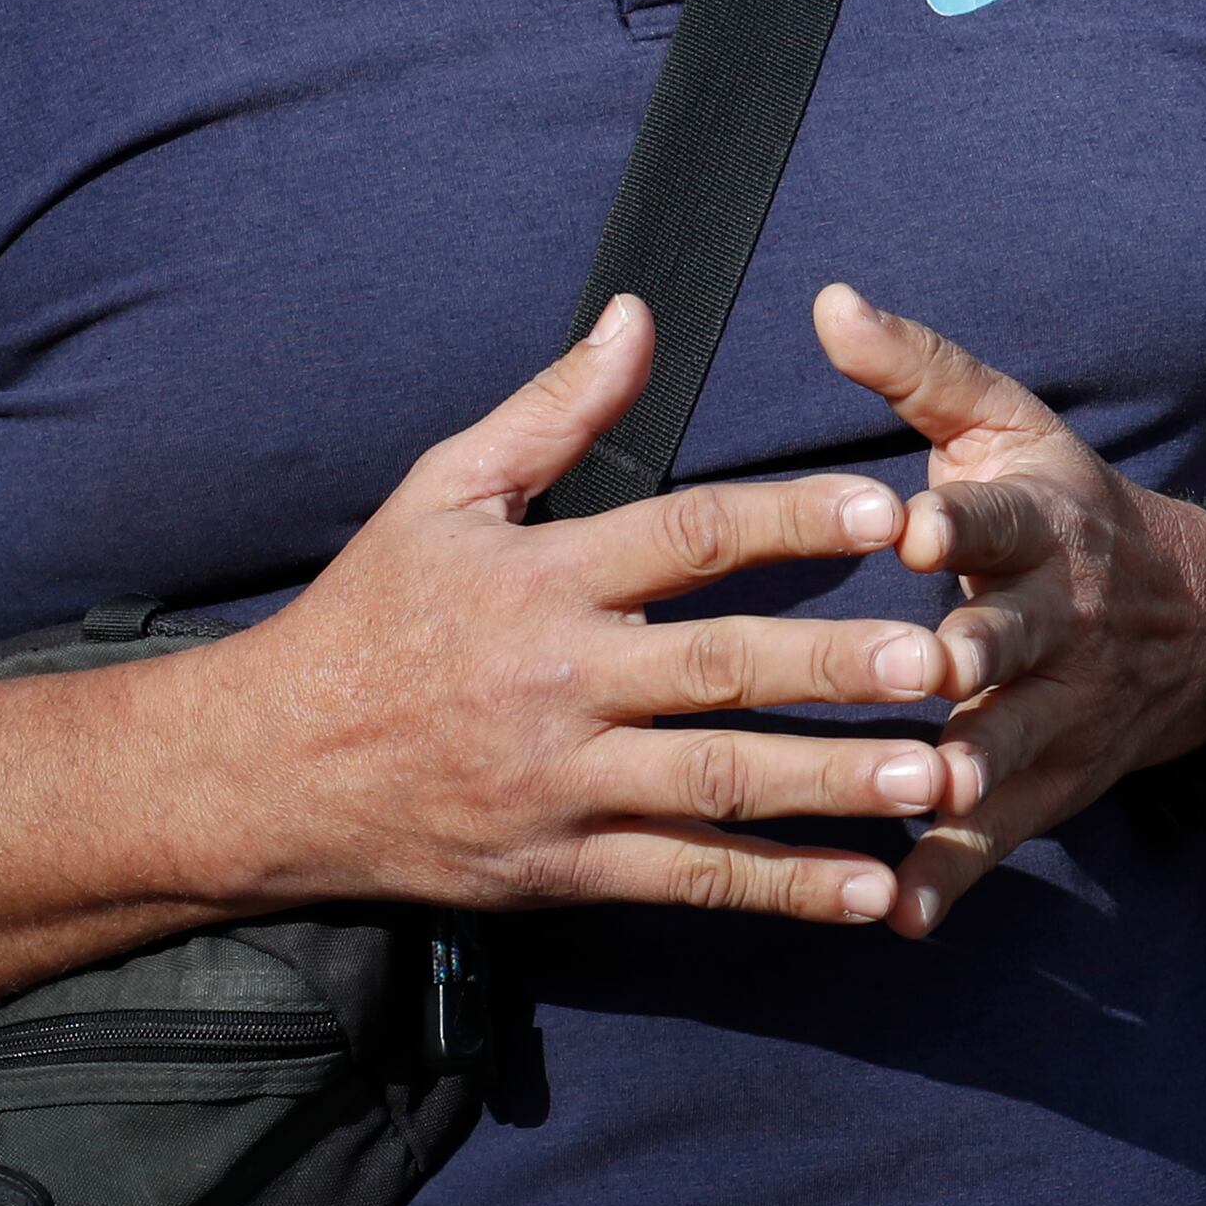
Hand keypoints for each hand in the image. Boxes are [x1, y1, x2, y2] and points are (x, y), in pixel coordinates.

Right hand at [197, 297, 954, 924]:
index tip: (887, 507)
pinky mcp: (564, 868)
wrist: (263, 770)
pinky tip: (869, 890)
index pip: (687, 539)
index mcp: (540, 579)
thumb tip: (640, 314)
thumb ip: (554, 410)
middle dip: (835, 665)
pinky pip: (687, 878)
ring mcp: (563, 784)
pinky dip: (781, 890)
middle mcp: (558, 683)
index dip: (790, 518)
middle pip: (718, 669)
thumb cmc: (369, 615)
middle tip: (942, 656)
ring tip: (932, 775)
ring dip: (832, 784)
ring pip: (716, 785)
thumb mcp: (443, 491)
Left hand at [822, 285, 1205, 938]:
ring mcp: (1061, 710)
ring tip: (926, 797)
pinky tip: (903, 919)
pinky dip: (956, 879)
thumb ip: (918, 371)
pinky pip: (1002, 837)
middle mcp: (1058, 619)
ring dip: (970, 771)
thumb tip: (828, 301)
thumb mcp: (1010, 427)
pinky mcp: (1054, 785)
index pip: (1002, 518)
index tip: (914, 526)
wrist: (1202, 622)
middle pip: (1012, 637)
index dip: (961, 521)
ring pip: (1012, 743)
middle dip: (973, 653)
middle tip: (931, 669)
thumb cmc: (1065, 507)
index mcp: (1040, 523)